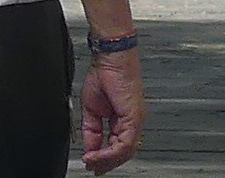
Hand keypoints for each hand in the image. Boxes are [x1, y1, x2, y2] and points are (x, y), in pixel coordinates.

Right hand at [80, 49, 144, 173]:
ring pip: (125, 151)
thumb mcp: (90, 108)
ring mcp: (135, 121)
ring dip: (106, 160)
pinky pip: (125, 142)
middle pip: (122, 152)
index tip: (91, 162)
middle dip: (105, 162)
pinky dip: (110, 151)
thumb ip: (91, 130)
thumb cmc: (104, 74)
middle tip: (92, 168)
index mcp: (123, 118)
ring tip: (92, 163)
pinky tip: (97, 154)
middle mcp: (132, 121)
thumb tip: (89, 146)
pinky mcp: (134, 118)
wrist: (110, 58)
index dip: (103, 156)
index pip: (115, 145)